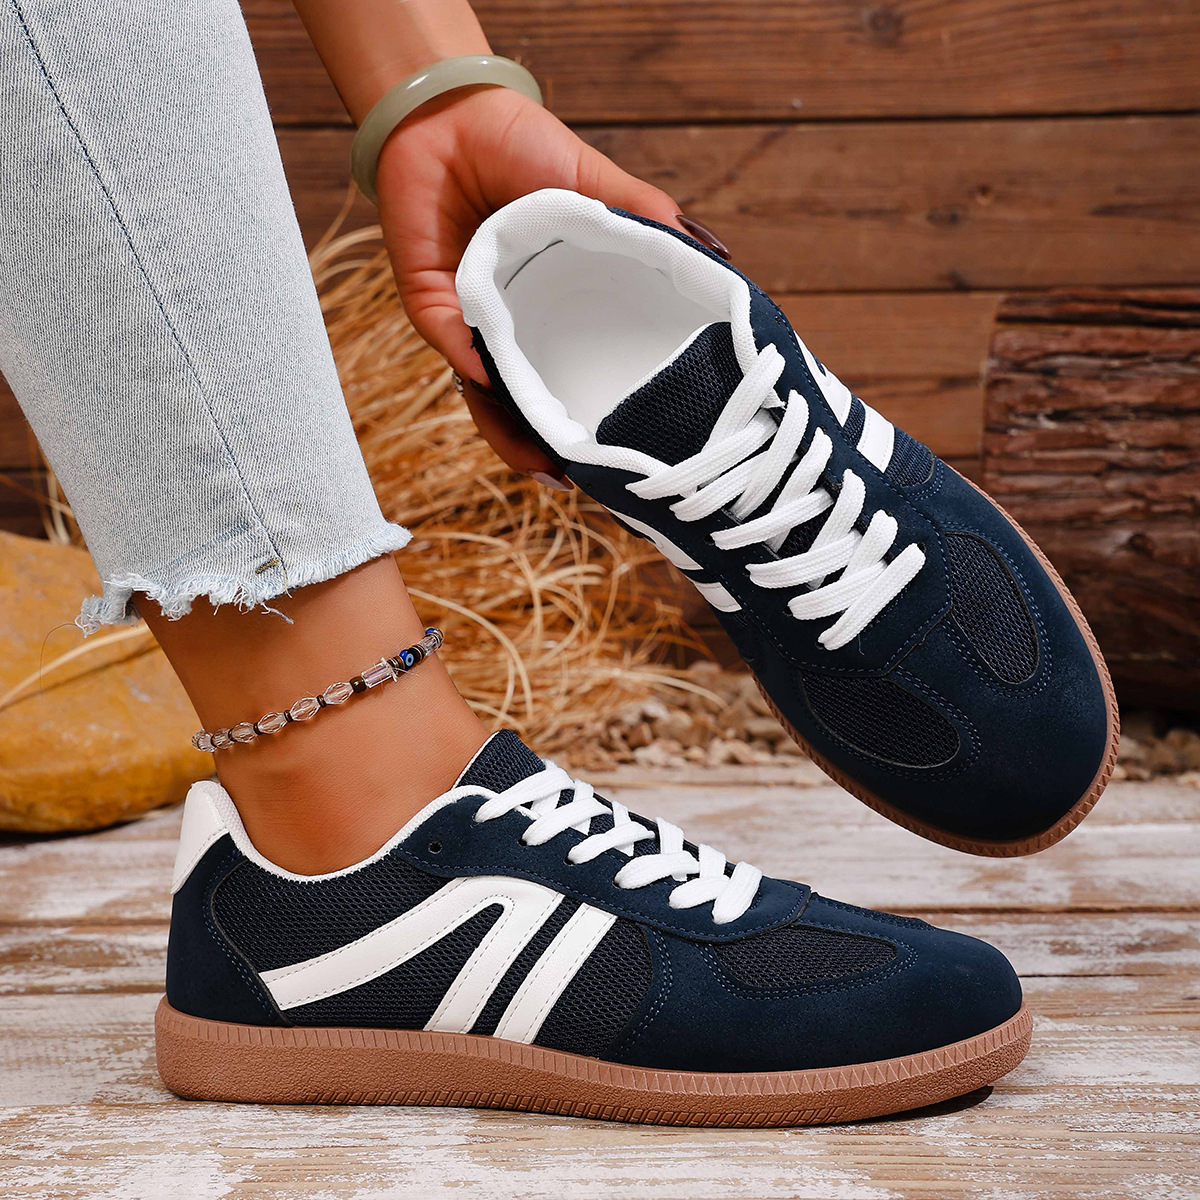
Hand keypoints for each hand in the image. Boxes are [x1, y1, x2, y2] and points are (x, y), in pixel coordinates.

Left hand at [374, 86, 684, 481]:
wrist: (452, 113)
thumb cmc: (524, 147)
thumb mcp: (601, 186)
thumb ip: (649, 221)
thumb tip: (717, 261)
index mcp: (553, 309)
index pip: (571, 376)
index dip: (590, 416)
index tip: (621, 456)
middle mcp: (513, 326)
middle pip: (527, 404)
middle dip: (547, 448)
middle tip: (577, 480)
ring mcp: (470, 321)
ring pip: (485, 394)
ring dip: (508, 431)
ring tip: (543, 464)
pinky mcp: (428, 301)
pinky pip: (449, 342)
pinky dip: (471, 361)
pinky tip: (494, 383)